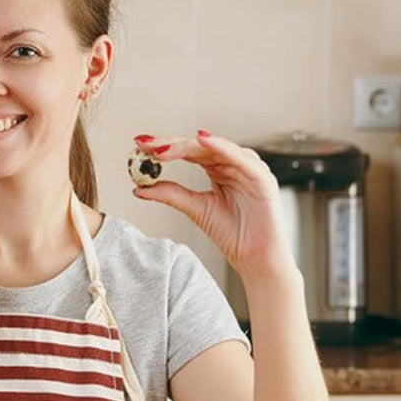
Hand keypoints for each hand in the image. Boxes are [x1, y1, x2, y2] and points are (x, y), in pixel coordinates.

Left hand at [132, 132, 297, 282]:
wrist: (256, 260)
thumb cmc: (233, 235)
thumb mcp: (195, 209)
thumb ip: (171, 195)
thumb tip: (139, 188)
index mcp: (217, 169)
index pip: (187, 151)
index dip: (163, 147)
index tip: (139, 145)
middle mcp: (233, 164)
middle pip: (198, 146)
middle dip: (169, 143)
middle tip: (144, 143)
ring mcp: (248, 168)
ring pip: (214, 148)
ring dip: (186, 146)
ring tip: (162, 148)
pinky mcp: (261, 177)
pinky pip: (238, 157)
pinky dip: (220, 146)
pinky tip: (201, 140)